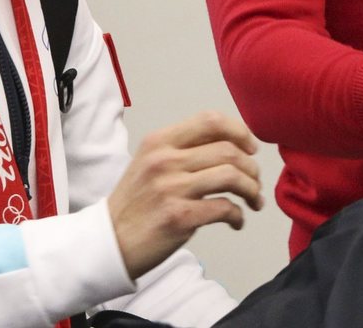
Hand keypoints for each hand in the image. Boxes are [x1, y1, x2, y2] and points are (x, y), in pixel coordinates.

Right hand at [107, 112, 262, 279]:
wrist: (108, 242)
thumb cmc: (136, 203)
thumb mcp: (150, 162)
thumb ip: (184, 149)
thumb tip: (231, 143)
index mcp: (159, 141)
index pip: (210, 121)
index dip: (239, 131)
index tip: (251, 147)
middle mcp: (165, 160)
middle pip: (228, 150)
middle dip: (251, 166)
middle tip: (254, 180)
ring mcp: (171, 188)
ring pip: (231, 176)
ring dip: (251, 189)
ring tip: (253, 200)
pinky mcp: (179, 217)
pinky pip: (225, 208)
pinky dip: (238, 215)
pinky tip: (237, 220)